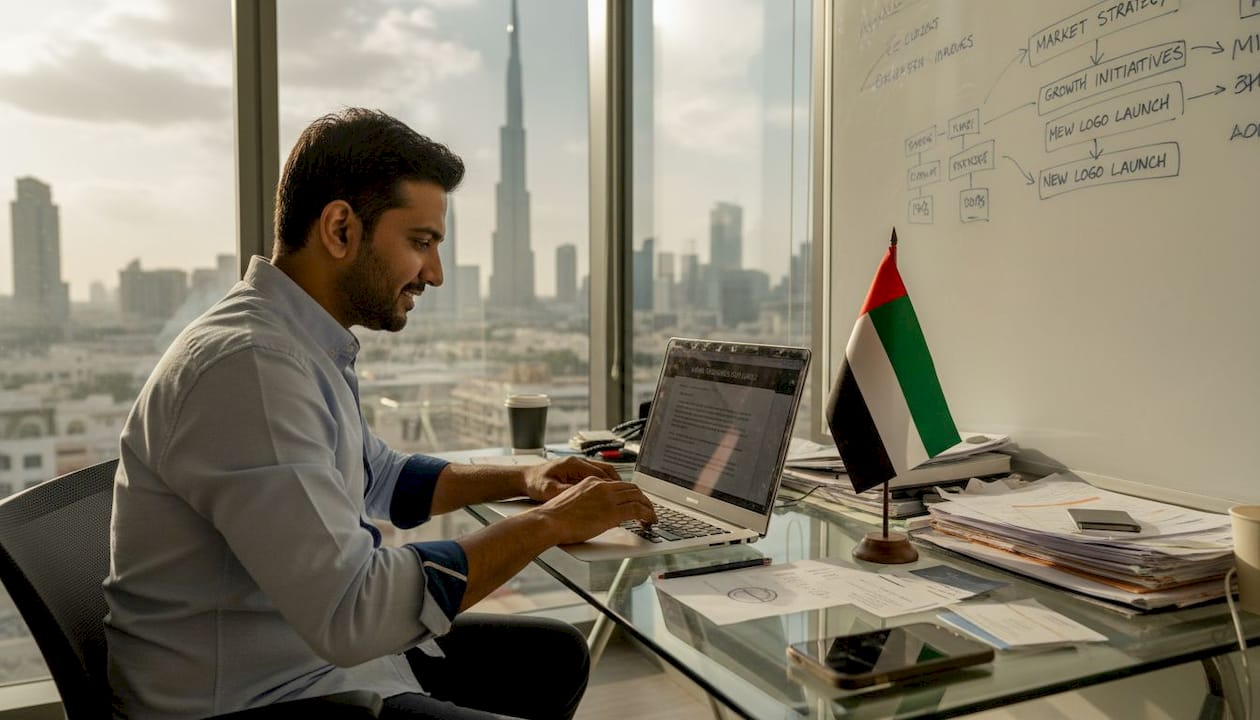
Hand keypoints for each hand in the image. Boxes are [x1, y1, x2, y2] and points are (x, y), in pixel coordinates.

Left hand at [521, 455, 620, 501]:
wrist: (524, 478)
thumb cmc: (535, 483)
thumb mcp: (549, 490)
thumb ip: (566, 492)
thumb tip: (582, 495)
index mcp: (573, 464)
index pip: (600, 472)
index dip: (613, 484)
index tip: (622, 494)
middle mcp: (577, 462)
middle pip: (606, 469)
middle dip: (618, 482)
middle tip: (628, 495)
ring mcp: (577, 466)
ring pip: (602, 471)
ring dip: (612, 482)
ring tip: (621, 495)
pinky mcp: (575, 471)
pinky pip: (596, 474)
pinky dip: (604, 483)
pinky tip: (607, 494)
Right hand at [535, 477, 657, 545]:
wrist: (549, 521)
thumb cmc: (554, 517)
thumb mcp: (573, 502)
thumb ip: (587, 502)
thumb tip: (595, 512)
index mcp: (591, 482)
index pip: (618, 484)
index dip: (630, 493)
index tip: (634, 501)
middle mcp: (602, 486)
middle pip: (631, 488)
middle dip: (643, 499)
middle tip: (647, 509)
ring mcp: (608, 498)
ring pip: (638, 497)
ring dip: (648, 507)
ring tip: (651, 517)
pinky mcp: (612, 512)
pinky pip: (637, 510)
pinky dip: (647, 514)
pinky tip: (649, 521)